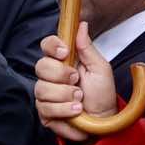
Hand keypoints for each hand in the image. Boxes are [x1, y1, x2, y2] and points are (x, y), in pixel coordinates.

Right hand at [32, 24, 113, 142]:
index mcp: (63, 61)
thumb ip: (87, 47)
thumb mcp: (100, 68)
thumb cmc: (102, 94)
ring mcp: (46, 94)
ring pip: (42, 88)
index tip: (65, 52)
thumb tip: (82, 25)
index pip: (47, 45)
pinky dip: (63, 110)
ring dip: (65, 95)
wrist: (103, 120)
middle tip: (77, 81)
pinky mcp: (44, 112)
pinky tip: (75, 111)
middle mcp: (51, 76)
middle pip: (41, 66)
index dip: (52, 46)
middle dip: (61, 75)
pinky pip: (45, 107)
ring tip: (80, 100)